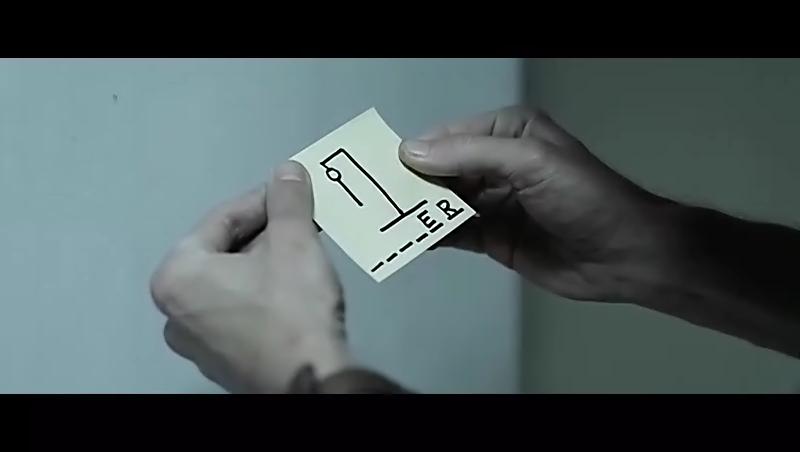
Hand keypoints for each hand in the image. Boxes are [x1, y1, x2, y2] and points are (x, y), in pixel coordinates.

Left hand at [150, 161, 350, 392]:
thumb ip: (287, 201)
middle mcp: (174, 311)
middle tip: (300, 220)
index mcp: (176, 276)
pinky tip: (294, 288)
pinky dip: (262, 293)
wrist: (310, 380)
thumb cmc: (292, 309)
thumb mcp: (294, 243)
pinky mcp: (222, 362)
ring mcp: (196, 342)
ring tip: (302, 249)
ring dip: (265, 261)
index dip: (262, 199)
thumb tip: (288, 171)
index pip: (221, 220)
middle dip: (264, 233)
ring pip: (232, 283)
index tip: (292, 189)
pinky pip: (238, 311)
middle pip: (223, 252)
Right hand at [399, 106, 674, 302]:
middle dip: (412, 182)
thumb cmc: (582, 197)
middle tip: (373, 197)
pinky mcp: (493, 237)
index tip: (379, 169)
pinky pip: (454, 232)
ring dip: (418, 210)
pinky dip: (432, 235)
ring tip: (381, 219)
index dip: (416, 152)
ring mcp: (494, 201)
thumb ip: (471, 155)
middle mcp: (497, 163)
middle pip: (442, 170)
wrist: (624, 255)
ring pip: (445, 201)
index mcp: (508, 133)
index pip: (449, 137)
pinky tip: (409, 240)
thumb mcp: (530, 162)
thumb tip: (411, 152)